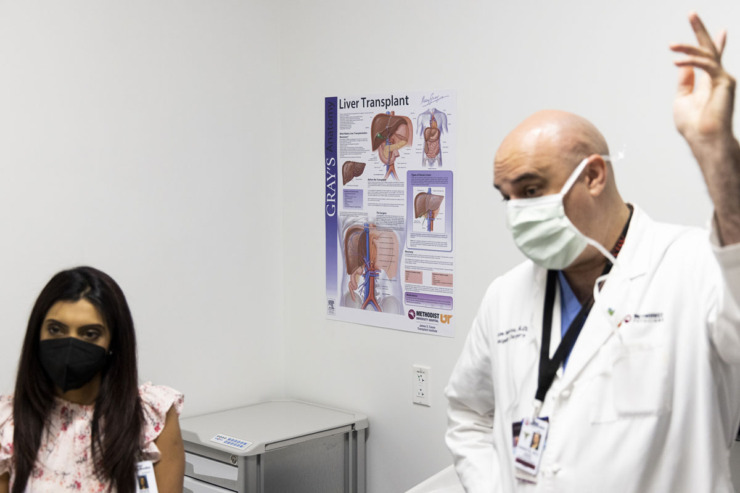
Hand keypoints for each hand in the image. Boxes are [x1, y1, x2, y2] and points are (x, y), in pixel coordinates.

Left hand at [671, 12, 739, 244]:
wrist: (703, 139)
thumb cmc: (692, 125)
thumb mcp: (682, 99)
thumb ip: (684, 81)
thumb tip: (682, 65)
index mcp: (708, 82)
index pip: (710, 58)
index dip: (713, 43)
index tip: (718, 30)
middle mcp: (718, 77)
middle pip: (710, 48)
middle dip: (700, 30)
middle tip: (691, 13)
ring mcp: (723, 78)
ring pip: (705, 54)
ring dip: (687, 48)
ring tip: (671, 45)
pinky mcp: (724, 81)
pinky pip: (706, 65)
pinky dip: (691, 61)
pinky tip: (676, 61)